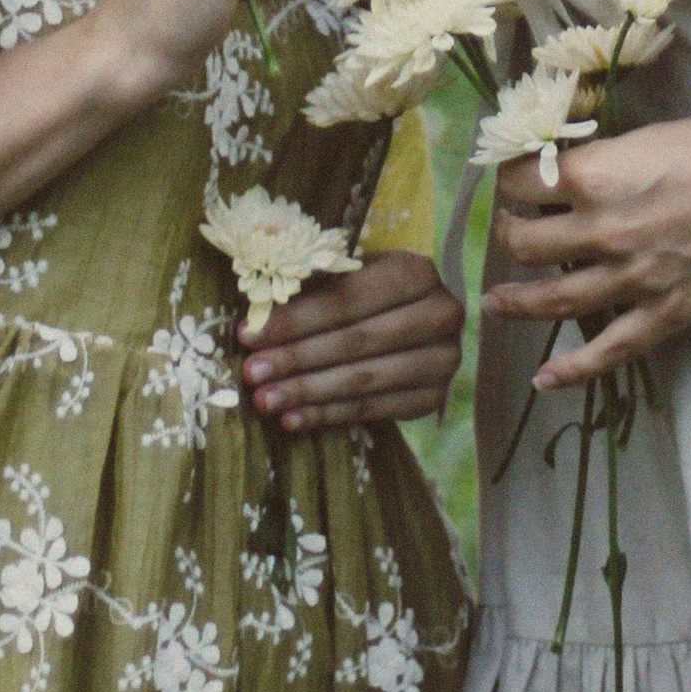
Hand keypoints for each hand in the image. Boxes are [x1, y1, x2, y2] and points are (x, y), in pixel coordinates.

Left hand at [241, 250, 463, 433]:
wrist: (415, 321)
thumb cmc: (368, 293)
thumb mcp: (346, 277)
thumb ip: (310, 290)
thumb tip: (256, 312)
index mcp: (416, 271)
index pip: (349, 299)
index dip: (297, 319)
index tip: (248, 334)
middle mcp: (440, 314)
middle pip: (356, 341)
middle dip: (297, 358)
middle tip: (252, 372)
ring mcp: (442, 360)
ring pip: (364, 380)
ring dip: (308, 392)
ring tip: (265, 401)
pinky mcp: (433, 398)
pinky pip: (372, 410)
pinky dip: (328, 415)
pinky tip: (293, 419)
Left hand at [480, 98, 690, 392]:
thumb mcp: (652, 136)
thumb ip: (607, 163)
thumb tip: (572, 177)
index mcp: (597, 175)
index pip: (520, 181)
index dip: (510, 178)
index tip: (513, 179)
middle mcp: (605, 231)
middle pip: (525, 242)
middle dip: (509, 234)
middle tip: (510, 228)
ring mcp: (635, 279)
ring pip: (550, 299)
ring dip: (515, 302)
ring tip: (495, 303)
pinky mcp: (668, 314)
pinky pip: (607, 352)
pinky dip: (570, 370)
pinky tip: (543, 378)